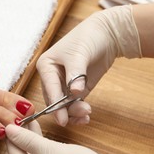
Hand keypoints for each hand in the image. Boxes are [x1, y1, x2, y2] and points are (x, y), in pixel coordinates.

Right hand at [36, 5, 140, 125]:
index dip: (56, 106)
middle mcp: (51, 77)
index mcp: (46, 66)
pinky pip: (73, 105)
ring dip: (74, 113)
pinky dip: (78, 112)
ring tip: (87, 113)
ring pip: (63, 106)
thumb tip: (74, 93)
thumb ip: (76, 74)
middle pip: (54, 101)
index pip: (49, 89)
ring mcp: (64, 85)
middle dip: (67, 110)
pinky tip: (86, 116)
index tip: (62, 120)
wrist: (107, 34)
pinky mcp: (76, 90)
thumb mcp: (80, 54)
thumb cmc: (88, 37)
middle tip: (83, 112)